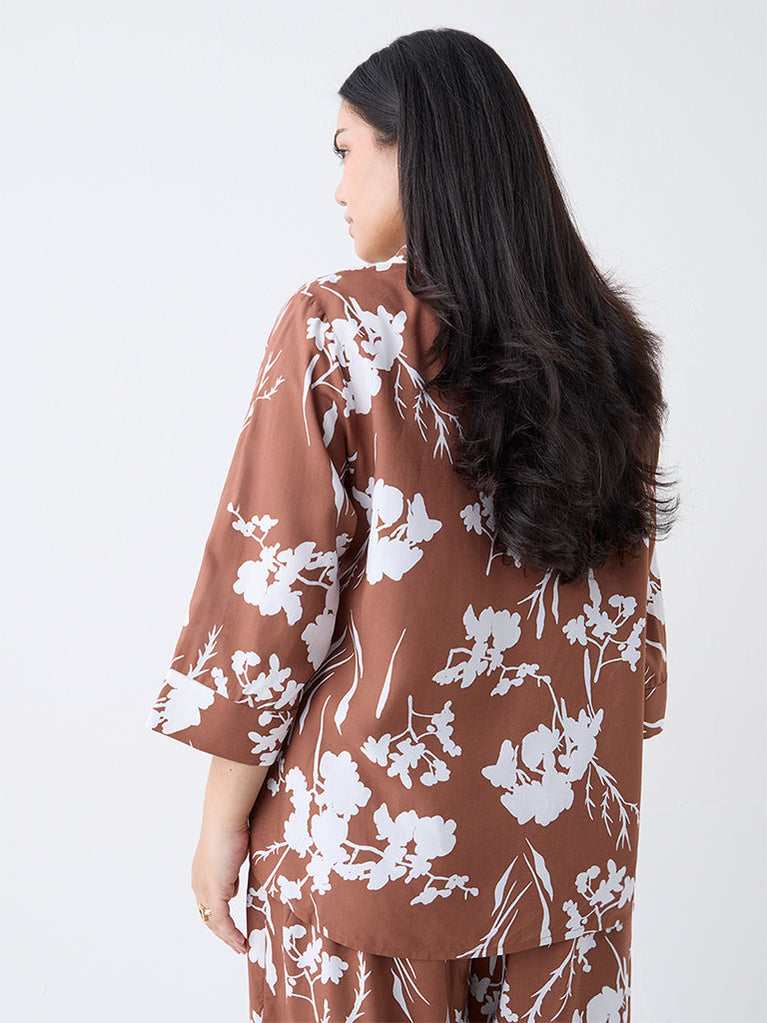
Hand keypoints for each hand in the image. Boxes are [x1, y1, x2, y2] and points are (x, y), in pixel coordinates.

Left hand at [191, 820, 249, 954]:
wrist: (225, 821)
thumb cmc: (231, 828)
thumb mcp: (232, 854)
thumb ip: (231, 871)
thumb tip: (233, 886)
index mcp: (201, 874)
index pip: (208, 903)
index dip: (219, 918)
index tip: (231, 928)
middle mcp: (199, 884)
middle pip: (208, 917)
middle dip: (223, 933)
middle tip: (236, 944)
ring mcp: (205, 890)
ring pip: (214, 922)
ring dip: (228, 937)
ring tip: (240, 947)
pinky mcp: (214, 892)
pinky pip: (222, 920)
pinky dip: (231, 934)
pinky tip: (241, 941)